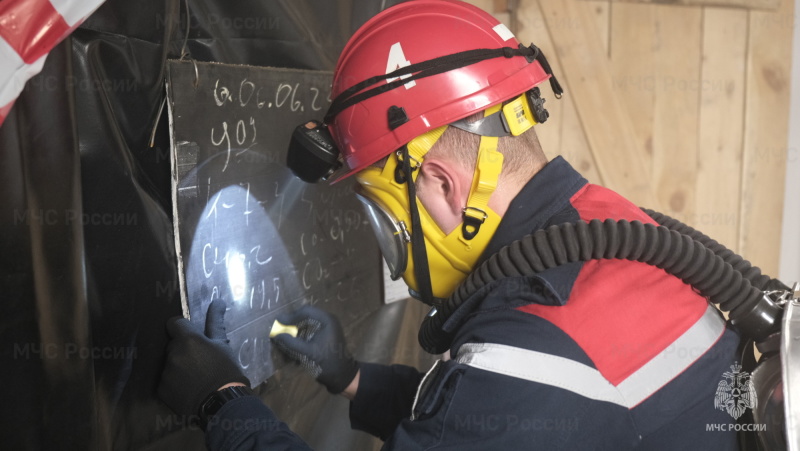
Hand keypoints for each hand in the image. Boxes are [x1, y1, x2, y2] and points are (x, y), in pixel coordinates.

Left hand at [158, 300, 249, 416]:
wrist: (223, 401)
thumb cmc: (226, 369)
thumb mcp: (223, 343)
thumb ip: (215, 321)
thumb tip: (217, 300)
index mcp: (188, 339)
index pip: (174, 323)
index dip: (182, 328)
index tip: (192, 337)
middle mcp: (172, 353)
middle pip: (173, 344)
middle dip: (183, 349)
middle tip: (199, 360)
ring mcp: (165, 372)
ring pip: (169, 362)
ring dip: (178, 365)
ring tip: (195, 376)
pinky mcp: (161, 389)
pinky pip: (166, 380)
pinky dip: (174, 382)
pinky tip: (188, 387)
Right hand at [271, 305, 358, 393]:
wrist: (342, 374)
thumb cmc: (327, 362)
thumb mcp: (308, 352)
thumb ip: (292, 342)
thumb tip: (276, 335)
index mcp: (326, 320)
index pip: (306, 311)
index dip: (291, 316)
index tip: (279, 322)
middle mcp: (328, 320)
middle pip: (307, 314)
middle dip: (293, 320)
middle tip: (280, 326)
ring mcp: (328, 326)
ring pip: (308, 321)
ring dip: (296, 326)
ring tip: (285, 331)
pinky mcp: (326, 334)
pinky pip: (312, 328)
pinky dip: (302, 331)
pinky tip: (294, 337)